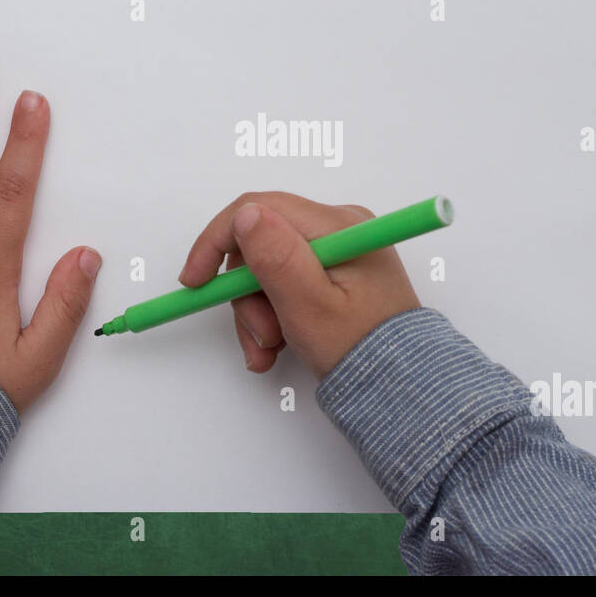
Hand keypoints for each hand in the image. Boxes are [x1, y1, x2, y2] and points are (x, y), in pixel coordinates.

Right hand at [178, 192, 419, 378]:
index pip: (260, 208)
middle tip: (259, 336)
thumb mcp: (310, 306)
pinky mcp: (334, 274)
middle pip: (261, 243)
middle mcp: (339, 229)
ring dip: (257, 313)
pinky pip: (286, 283)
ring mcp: (337, 251)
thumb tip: (246, 214)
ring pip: (267, 268)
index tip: (195, 283)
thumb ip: (276, 257)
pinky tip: (277, 348)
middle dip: (246, 293)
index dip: (217, 241)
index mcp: (338, 227)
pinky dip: (273, 315)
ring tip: (269, 350)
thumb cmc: (362, 350)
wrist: (401, 387)